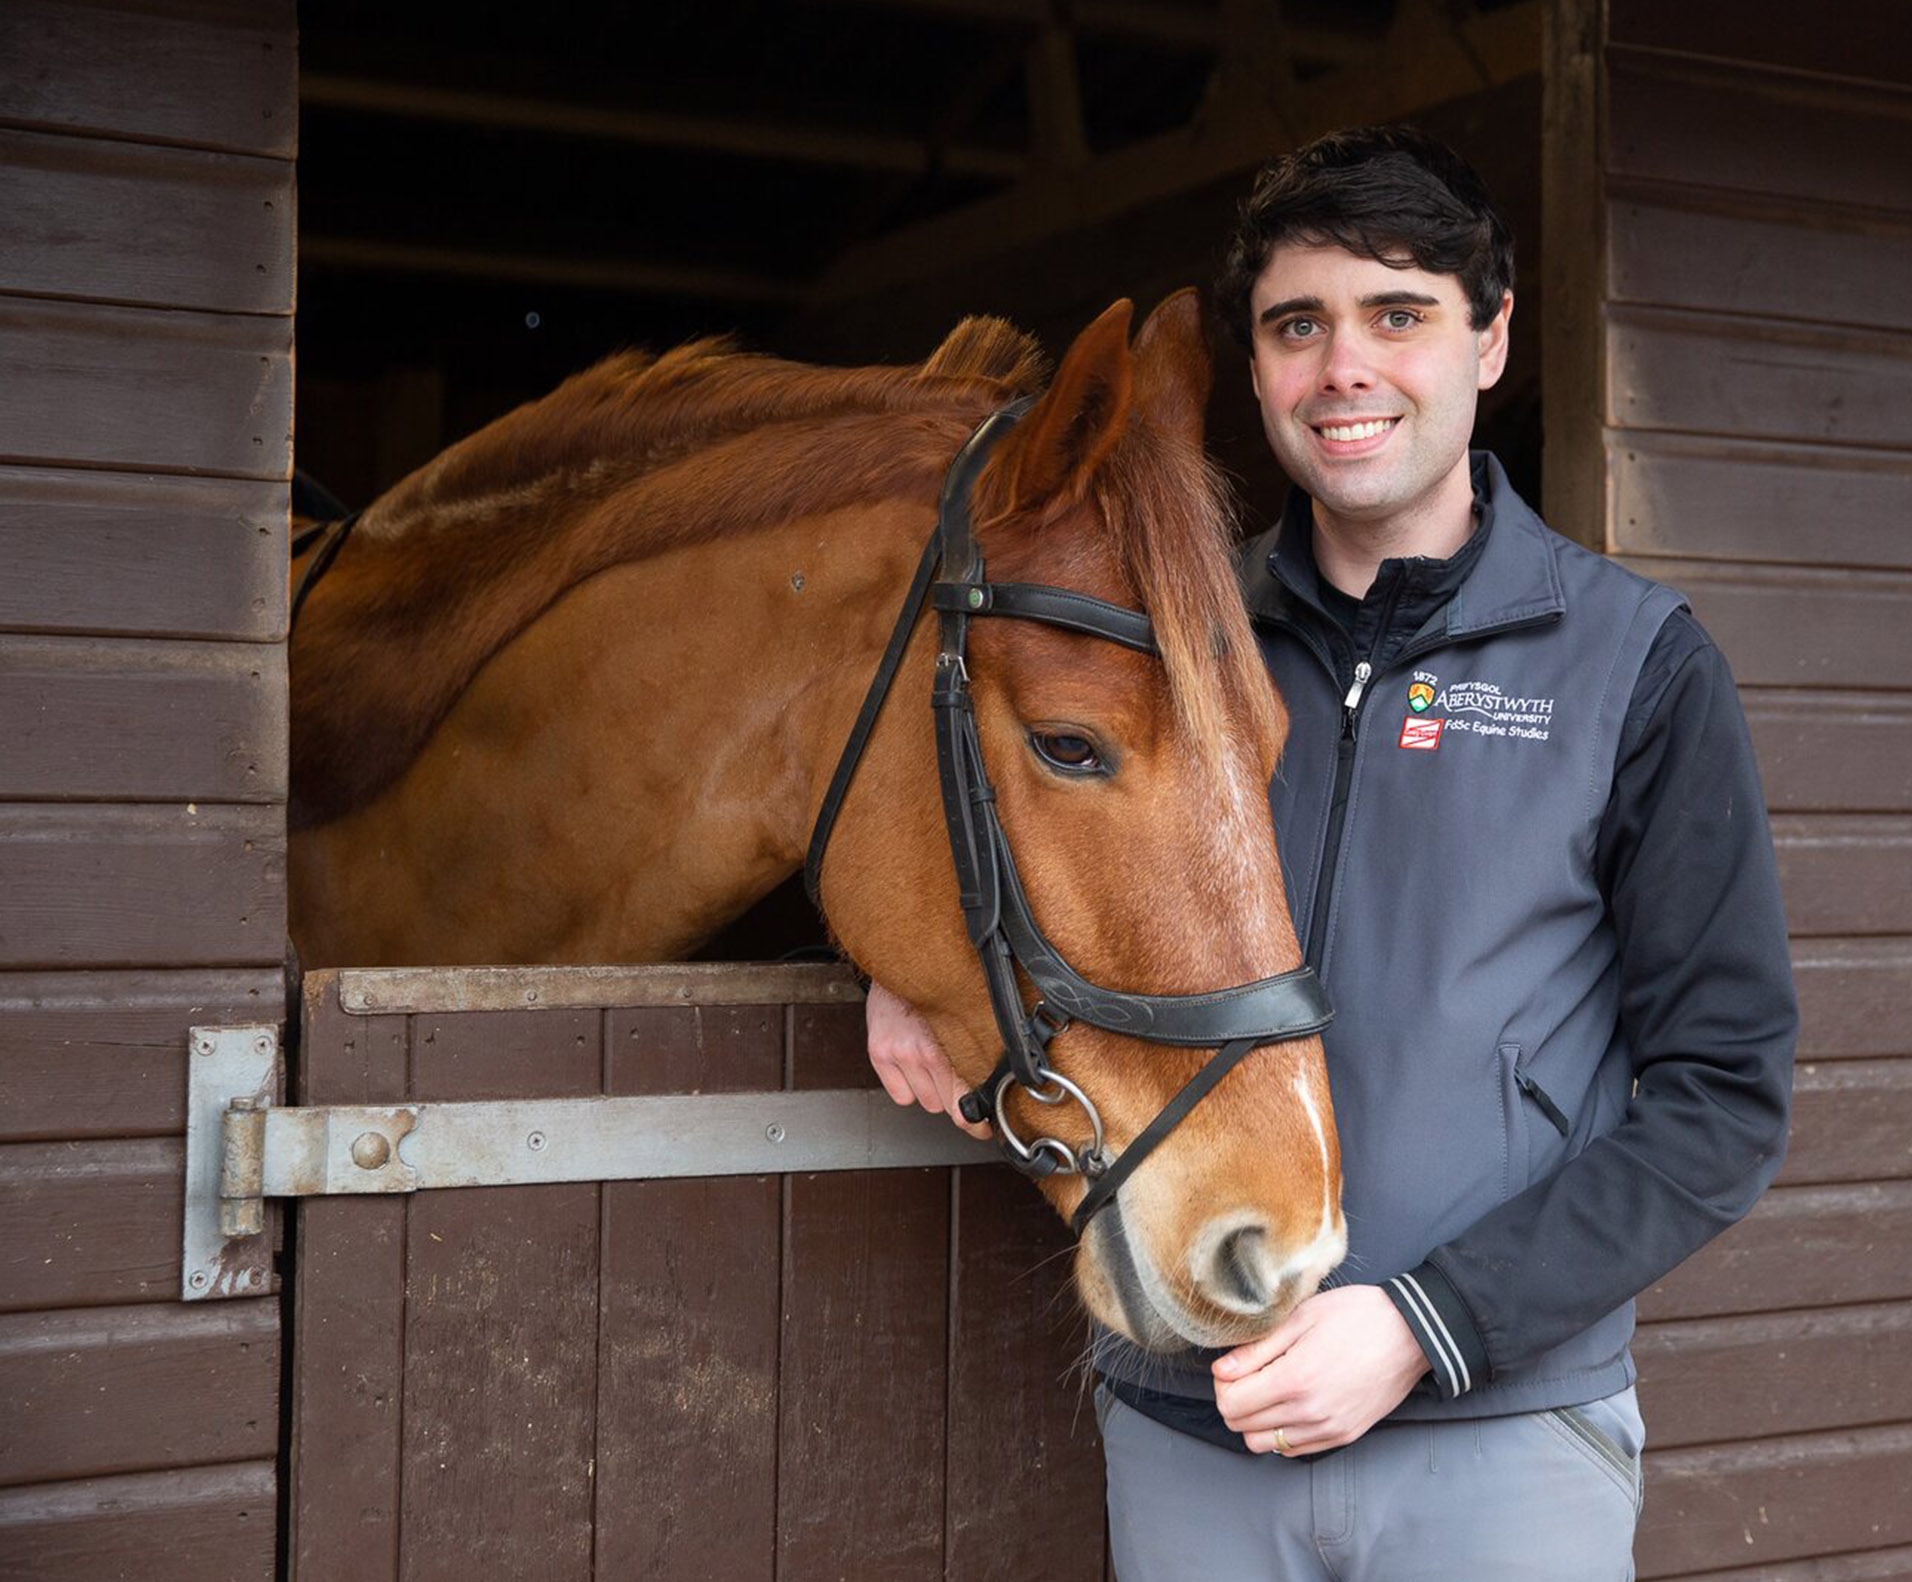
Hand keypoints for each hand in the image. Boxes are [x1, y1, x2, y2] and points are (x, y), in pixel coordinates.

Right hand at [866, 980, 990, 1139]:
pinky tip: (911, 1064)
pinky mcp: (880, 1053)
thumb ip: (979, 1051)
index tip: (984, 1130)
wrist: (900, 960)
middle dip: (955, 1098)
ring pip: (927, 1102)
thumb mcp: (966, 1015)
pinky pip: (902, 1096)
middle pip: (948, 1105)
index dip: (978, 1121)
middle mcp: (925, 1049)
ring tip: (931, 1059)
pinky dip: (908, 1087)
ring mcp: (900, 1053)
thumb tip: (997, 1088)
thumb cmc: (935, 988)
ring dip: (932, 1089)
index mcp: (953, 1041)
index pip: (968, 1098)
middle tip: (955, 1078)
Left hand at [1211, 1285, 1429, 1455]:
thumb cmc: (1357, 1316)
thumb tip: (1222, 1370)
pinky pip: (1294, 1450)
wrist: (1409, 1333)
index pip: (1231, 1403)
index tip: (1230, 1367)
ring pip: (1265, 1445)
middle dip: (1234, 1401)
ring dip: (1255, 1421)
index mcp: (1294, 1380)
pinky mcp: (1343, 1436)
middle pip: (1242, 1427)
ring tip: (1267, 1390)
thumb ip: (1257, 1349)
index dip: (1222, 1384)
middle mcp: (1309, 1413)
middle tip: (1245, 1376)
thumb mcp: (1301, 1318)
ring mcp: (1328, 1429)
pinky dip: (1281, 1433)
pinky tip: (1289, 1404)